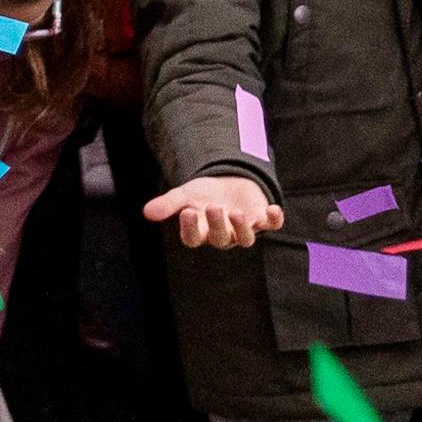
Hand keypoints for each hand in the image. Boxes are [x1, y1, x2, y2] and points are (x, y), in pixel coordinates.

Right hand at [143, 173, 284, 249]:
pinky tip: (272, 209)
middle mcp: (224, 235)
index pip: (194, 239)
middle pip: (220, 239)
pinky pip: (272, 226)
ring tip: (236, 213)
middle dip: (217, 224)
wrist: (229, 182)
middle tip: (213, 207)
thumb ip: (168, 204)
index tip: (187, 212)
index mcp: (202, 232)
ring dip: (242, 228)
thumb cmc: (204, 194)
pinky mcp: (262, 219)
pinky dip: (274, 219)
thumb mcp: (185, 195)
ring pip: (246, 239)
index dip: (191, 229)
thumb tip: (147, 212)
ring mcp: (245, 228)